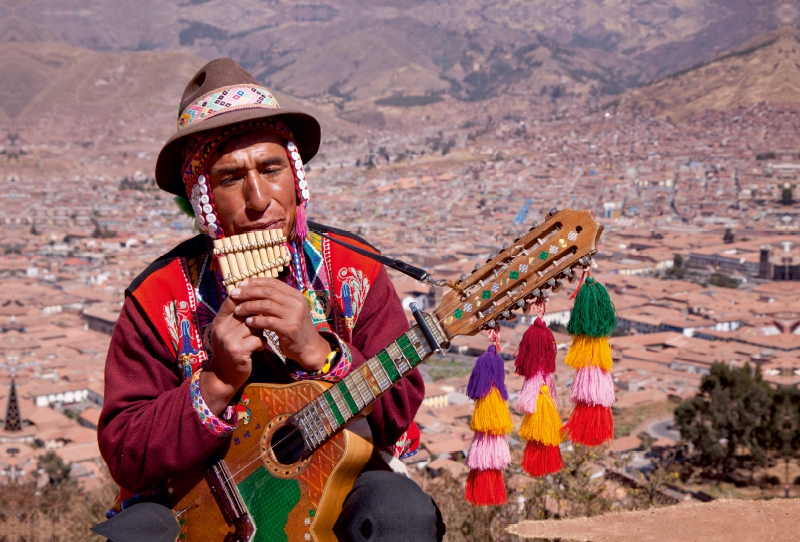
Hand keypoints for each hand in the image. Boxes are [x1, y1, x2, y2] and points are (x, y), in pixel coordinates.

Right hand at [201, 295, 265, 414]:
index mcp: (218, 321)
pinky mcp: (237, 351)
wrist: (223, 377)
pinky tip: (259, 347)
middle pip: (246, 311)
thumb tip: (256, 298)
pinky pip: (258, 339)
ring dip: (261, 330)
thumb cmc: (231, 350)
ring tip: (259, 336)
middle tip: (265, 320)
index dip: (248, 297)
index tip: (260, 300)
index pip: (232, 299)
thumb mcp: (228, 331)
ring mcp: (228, 340)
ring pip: (254, 324)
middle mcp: (221, 328)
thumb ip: (237, 317)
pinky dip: (262, 342)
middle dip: (258, 315)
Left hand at [231, 277, 330, 371]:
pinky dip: (256, 320)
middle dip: (248, 292)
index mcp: (295, 295)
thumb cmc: (294, 328)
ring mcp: (294, 315)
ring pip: (266, 305)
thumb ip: (276, 300)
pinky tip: (248, 322)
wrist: (309, 347)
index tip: (240, 285)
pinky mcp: (289, 328)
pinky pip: (268, 321)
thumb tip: (253, 289)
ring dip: (249, 306)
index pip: (272, 282)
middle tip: (233, 295)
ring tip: (238, 310)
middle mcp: (296, 302)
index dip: (255, 282)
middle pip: (267, 292)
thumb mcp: (289, 310)